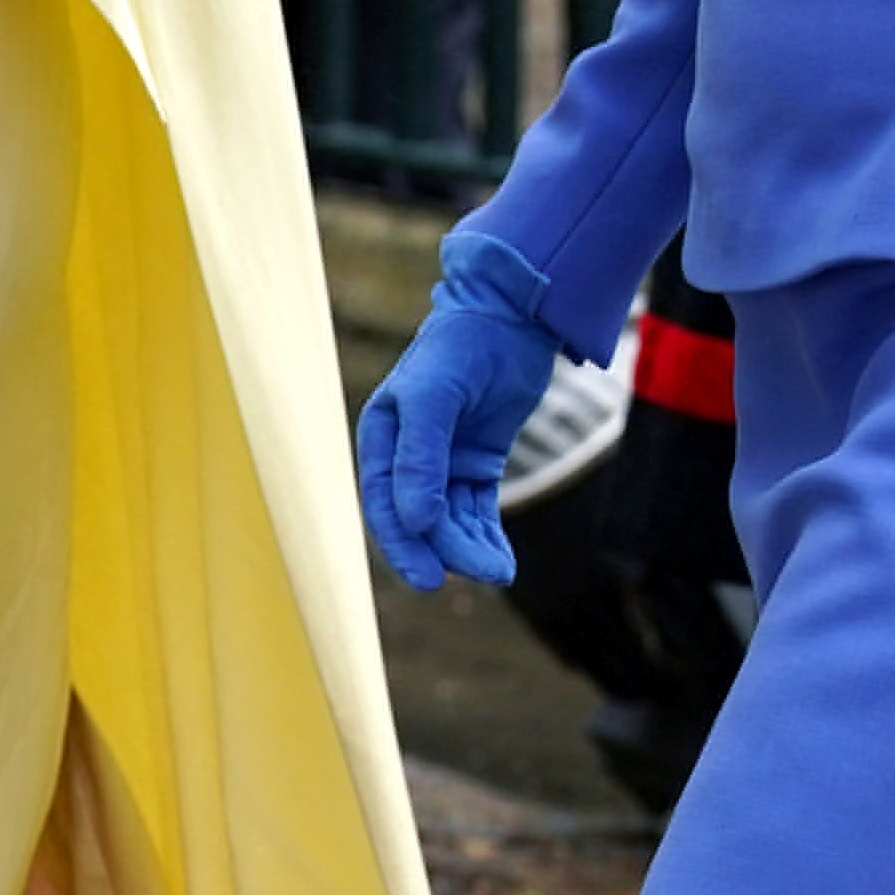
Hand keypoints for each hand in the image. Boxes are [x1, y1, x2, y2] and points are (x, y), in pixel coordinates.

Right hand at [356, 228, 570, 590]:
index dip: (403, 544)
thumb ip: (422, 458)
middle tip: (479, 575)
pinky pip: (477, 510)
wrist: (512, 316)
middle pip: (419, 519)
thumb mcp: (435, 397)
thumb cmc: (462, 346)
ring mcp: (443, 461)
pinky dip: (487, 536)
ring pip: (451, 520)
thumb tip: (417, 522)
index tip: (428, 578)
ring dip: (471, 548)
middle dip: (446, 551)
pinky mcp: (477, 463)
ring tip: (499, 571)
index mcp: (382, 436)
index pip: (384, 503)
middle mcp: (407, 455)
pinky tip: (502, 561)